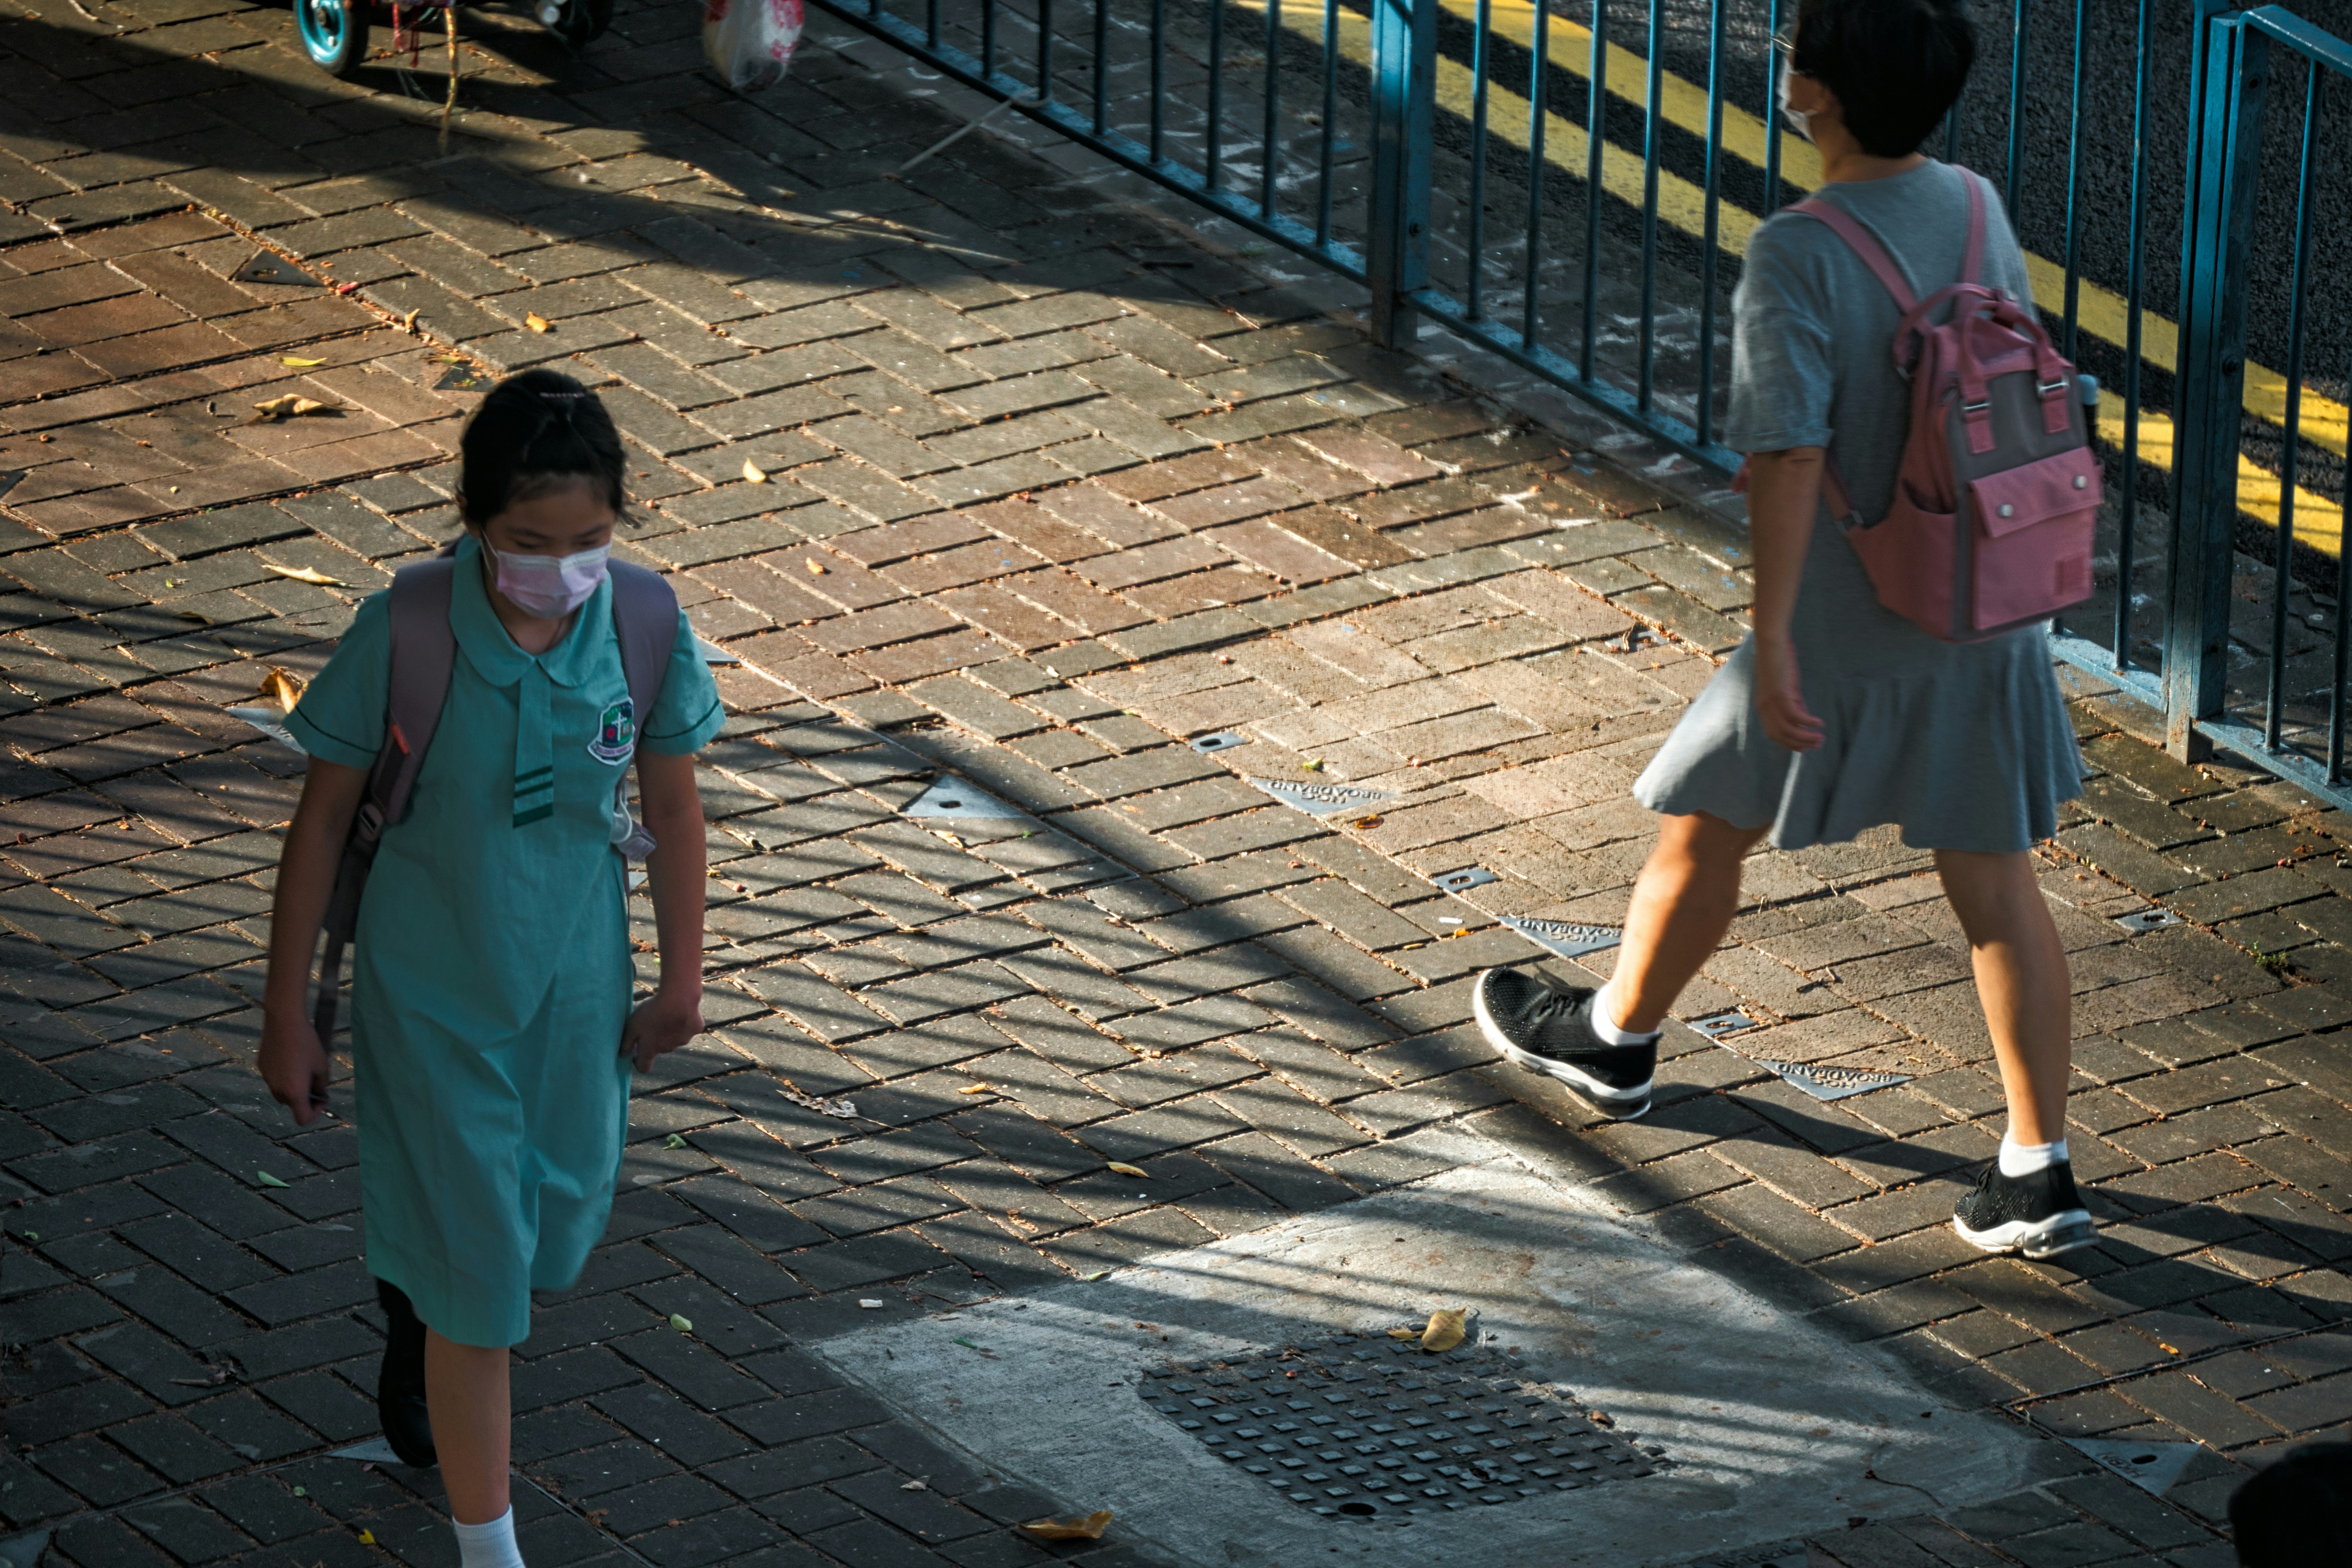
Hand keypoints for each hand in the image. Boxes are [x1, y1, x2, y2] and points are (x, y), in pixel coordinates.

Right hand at [259, 1008, 331, 1125]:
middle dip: (305, 1098)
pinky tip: (291, 1057)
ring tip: (303, 1068)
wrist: (284, 1021)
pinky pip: (274, 1078)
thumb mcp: (322, 1066)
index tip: (322, 1100)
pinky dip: (284, 1075)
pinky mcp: (261, 1067)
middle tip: (316, 1082)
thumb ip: (321, 1085)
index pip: (303, 1119)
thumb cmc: (307, 1043)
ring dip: (293, 1087)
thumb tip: (319, 1094)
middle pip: (292, 1104)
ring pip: (282, 1092)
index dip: (315, 1114)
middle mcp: (277, 1089)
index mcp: (294, 1092)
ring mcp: (266, 1078)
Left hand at [620, 987, 704, 1072]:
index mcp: (651, 1049)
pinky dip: (683, 1021)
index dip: (638, 1063)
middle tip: (651, 1022)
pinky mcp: (695, 1029)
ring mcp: (683, 1039)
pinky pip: (688, 1027)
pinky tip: (681, 1009)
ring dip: (669, 1030)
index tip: (635, 1053)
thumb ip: (626, 1042)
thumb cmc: (653, 1012)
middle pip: (659, 1048)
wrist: (679, 999)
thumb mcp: (632, 1025)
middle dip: (654, 1040)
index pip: (644, 1067)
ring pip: (674, 1038)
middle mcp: (668, 1048)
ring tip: (666, 1013)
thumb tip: (622, 1055)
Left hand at [1753, 634, 1825, 751]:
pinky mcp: (1780, 694)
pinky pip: (1795, 715)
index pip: (1774, 734)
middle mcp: (1764, 708)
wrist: (1772, 644)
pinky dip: (1808, 722)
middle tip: (1818, 744)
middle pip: (1781, 736)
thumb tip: (1803, 719)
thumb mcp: (1787, 688)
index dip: (1789, 744)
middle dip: (1800, 744)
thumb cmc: (1780, 663)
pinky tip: (1819, 723)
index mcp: (1763, 708)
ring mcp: (1771, 702)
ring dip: (1806, 736)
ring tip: (1821, 738)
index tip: (1804, 748)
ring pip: (1788, 729)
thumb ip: (1794, 703)